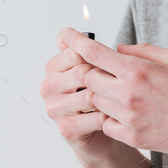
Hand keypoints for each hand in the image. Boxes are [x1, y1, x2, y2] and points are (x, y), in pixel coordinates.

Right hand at [39, 34, 117, 163]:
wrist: (103, 133)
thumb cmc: (101, 96)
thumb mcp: (96, 68)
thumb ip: (86, 49)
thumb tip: (69, 33)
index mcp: (53, 67)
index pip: (75, 51)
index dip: (98, 58)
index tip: (109, 66)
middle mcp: (49, 86)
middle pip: (82, 72)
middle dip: (105, 78)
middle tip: (117, 85)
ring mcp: (55, 109)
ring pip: (90, 96)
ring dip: (109, 99)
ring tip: (116, 101)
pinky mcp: (66, 129)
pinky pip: (96, 117)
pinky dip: (110, 116)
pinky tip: (113, 116)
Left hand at [57, 27, 167, 159]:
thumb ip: (141, 52)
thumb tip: (116, 50)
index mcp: (138, 70)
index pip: (94, 53)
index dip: (75, 42)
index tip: (65, 36)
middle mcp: (129, 94)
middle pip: (88, 78)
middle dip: (91, 71)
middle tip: (103, 69)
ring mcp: (129, 118)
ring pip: (96, 102)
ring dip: (101, 94)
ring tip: (119, 91)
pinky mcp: (133, 137)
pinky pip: (107, 124)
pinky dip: (110, 116)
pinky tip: (126, 112)